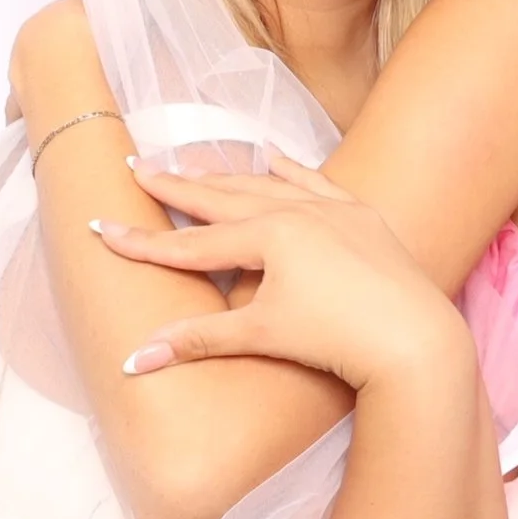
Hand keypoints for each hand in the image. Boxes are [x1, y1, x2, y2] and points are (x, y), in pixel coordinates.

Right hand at [91, 152, 468, 391]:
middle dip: (178, 185)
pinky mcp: (362, 216)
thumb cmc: (335, 340)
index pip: (191, 242)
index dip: (145, 240)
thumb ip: (197, 340)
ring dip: (227, 175)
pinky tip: (272, 158)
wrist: (414, 338)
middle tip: (139, 167)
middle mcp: (296, 212)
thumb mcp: (260, 335)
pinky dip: (290, 170)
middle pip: (223, 197)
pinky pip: (316, 182)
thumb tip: (132, 360)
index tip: (103, 229)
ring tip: (192, 164)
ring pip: (267, 184)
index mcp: (267, 236)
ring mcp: (332, 209)